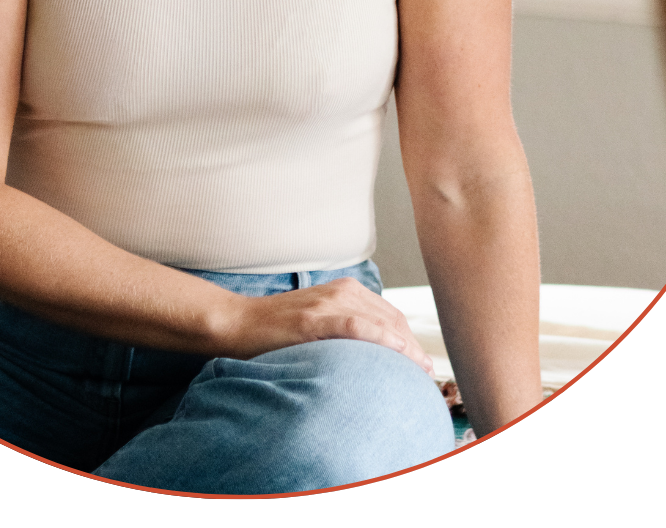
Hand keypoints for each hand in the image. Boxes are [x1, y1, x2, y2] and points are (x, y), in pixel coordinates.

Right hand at [214, 277, 434, 375]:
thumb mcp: (317, 324)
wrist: (237, 323)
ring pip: (379, 322)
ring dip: (405, 347)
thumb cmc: (276, 331)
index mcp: (345, 291)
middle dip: (413, 347)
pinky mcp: (313, 319)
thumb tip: (372, 359)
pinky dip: (380, 338)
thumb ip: (344, 331)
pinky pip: (355, 326)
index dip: (410, 340)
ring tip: (420, 371)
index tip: (422, 364)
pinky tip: (398, 352)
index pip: (390, 315)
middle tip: (427, 374)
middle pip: (391, 319)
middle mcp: (341, 292)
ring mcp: (327, 303)